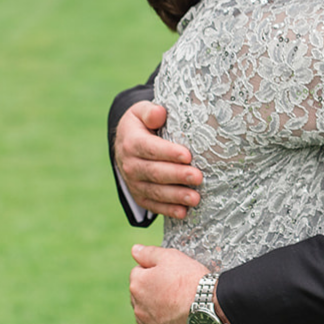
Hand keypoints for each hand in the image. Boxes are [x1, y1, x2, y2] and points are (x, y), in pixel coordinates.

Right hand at [115, 102, 201, 218]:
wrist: (125, 143)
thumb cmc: (141, 124)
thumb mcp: (140, 112)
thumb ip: (150, 111)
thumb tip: (159, 113)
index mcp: (131, 142)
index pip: (150, 148)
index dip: (168, 153)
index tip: (187, 155)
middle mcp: (130, 165)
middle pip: (154, 172)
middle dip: (177, 176)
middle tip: (198, 177)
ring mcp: (134, 183)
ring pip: (155, 191)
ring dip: (176, 196)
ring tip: (195, 198)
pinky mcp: (140, 196)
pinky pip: (153, 205)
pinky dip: (168, 210)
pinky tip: (183, 212)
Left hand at [129, 245, 225, 323]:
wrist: (211, 309)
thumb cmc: (191, 280)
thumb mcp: (171, 257)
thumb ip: (149, 253)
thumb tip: (134, 250)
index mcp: (138, 285)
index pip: (138, 272)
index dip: (155, 270)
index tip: (170, 273)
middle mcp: (138, 307)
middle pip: (141, 295)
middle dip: (152, 291)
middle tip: (175, 288)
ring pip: (146, 315)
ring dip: (156, 310)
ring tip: (177, 305)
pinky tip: (176, 322)